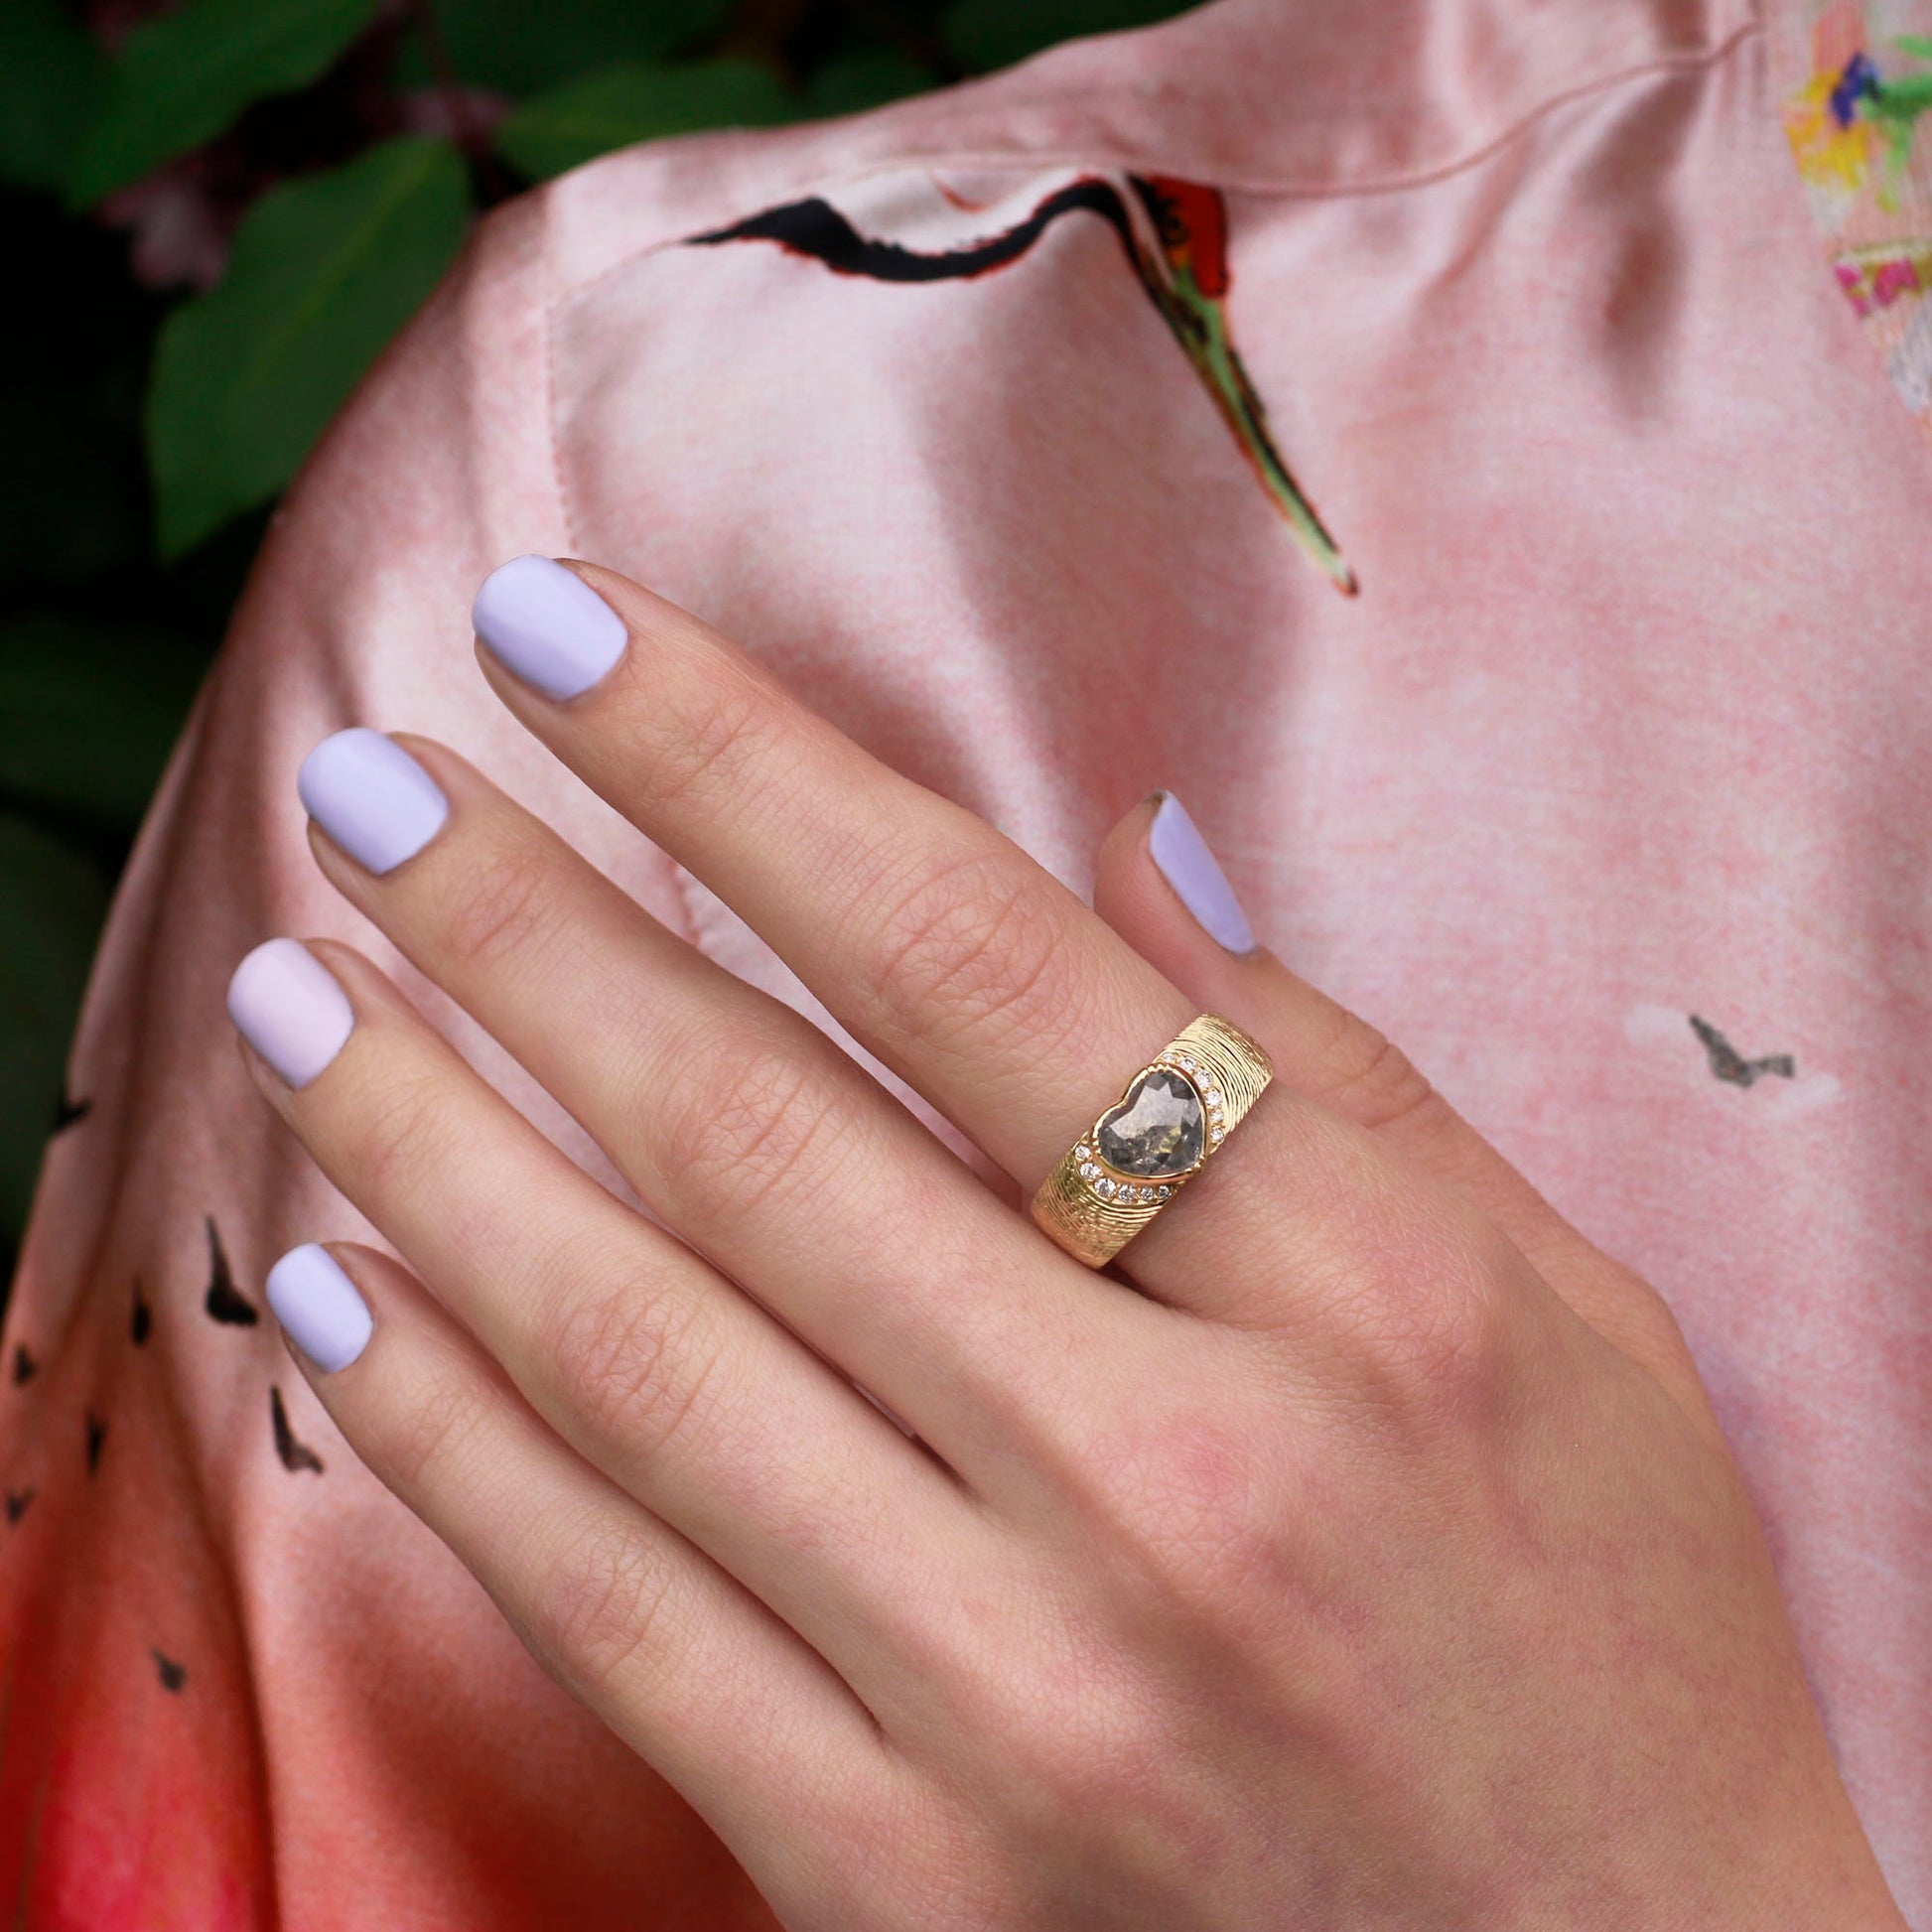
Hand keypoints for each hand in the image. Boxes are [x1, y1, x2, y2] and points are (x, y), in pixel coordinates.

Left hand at [226, 557, 1903, 1929]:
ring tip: (306, 992)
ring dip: (434, 1146)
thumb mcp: (1569, 1314)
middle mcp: (1168, 1490)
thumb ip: (1342, 1072)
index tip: (568, 635)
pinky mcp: (903, 1875)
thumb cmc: (1614, 1642)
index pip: (979, 962)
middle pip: (765, 1137)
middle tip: (374, 781)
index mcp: (1360, 1306)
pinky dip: (458, 1439)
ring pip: (641, 1361)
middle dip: (529, 924)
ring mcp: (1016, 1701)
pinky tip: (352, 1294)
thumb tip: (1124, 850)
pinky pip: (621, 1614)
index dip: (743, 772)